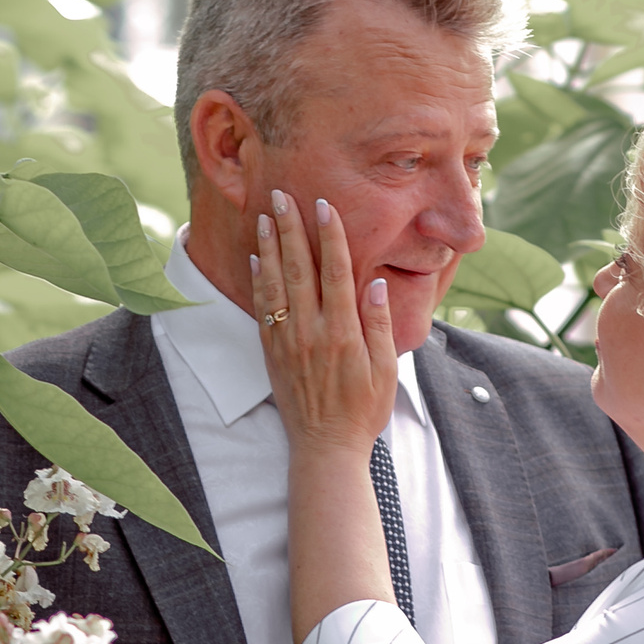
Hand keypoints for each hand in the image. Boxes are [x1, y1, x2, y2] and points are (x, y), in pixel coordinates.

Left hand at [252, 189, 397, 459]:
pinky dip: (259, 280)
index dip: (329, 236)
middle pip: (300, 269)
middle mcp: (312, 332)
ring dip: (270, 246)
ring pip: (277, 284)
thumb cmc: (363, 410)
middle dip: (291, 228)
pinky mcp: (273, 352)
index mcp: (344, 333)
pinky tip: (257, 257)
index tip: (323, 205)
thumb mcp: (385, 370)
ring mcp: (288, 341)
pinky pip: (263, 308)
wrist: (326, 448)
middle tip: (283, 195)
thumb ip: (379, 325)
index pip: (336, 272)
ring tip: (265, 216)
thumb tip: (376, 284)